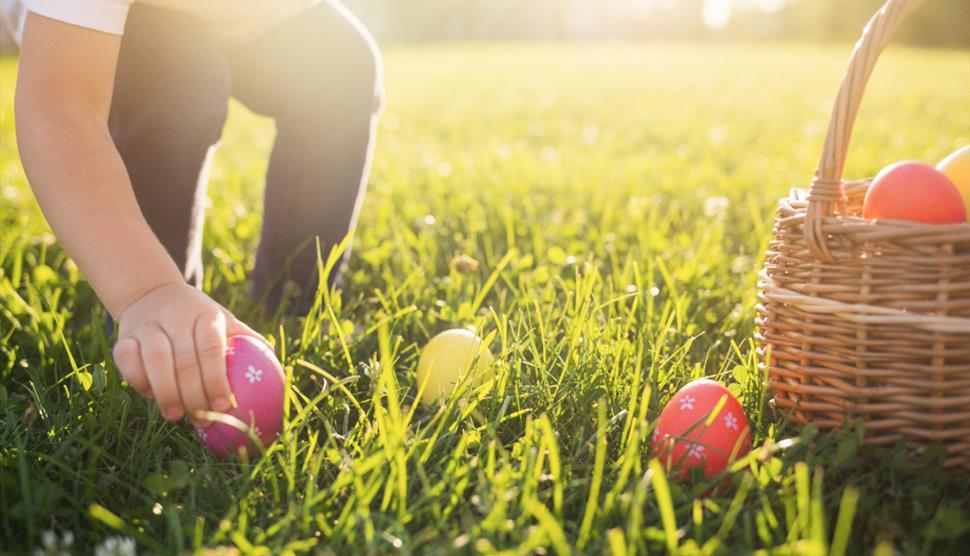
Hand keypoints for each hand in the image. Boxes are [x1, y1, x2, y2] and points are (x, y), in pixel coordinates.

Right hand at [111, 281, 269, 425]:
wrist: (153, 293)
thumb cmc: (197, 315)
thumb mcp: (222, 318)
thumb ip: (244, 336)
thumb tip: (272, 355)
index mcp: (206, 315)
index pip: (212, 350)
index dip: (217, 380)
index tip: (224, 405)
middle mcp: (176, 317)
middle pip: (185, 361)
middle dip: (194, 395)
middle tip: (203, 420)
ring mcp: (148, 326)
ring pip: (155, 361)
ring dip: (166, 392)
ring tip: (176, 416)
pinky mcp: (124, 336)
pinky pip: (128, 361)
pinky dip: (138, 381)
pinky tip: (151, 397)